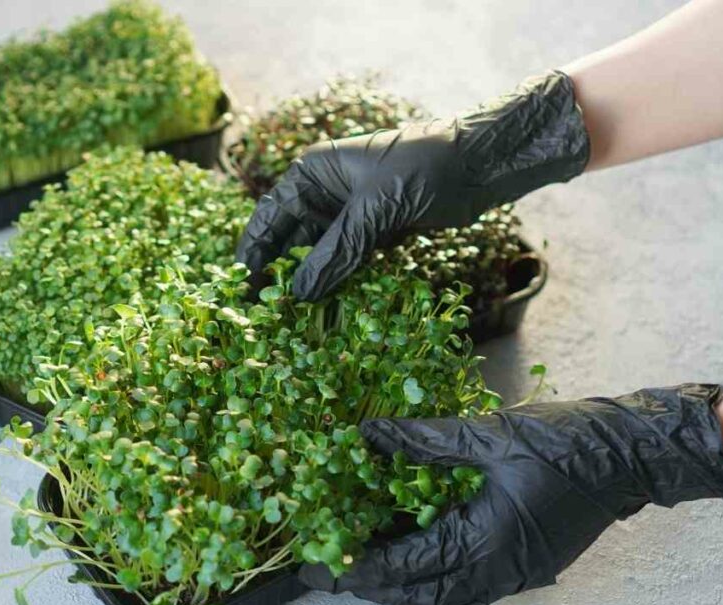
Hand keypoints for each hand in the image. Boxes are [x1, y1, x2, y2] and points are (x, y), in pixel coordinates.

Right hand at [236, 71, 589, 300]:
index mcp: (312, 174)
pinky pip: (348, 264)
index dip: (252, 254)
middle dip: (282, 276)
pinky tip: (334, 311)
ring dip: (313, 285)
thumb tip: (300, 294)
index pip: (268, 218)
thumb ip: (338, 250)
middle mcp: (325, 194)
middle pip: (291, 242)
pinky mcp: (376, 234)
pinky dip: (342, 285)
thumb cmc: (425, 168)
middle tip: (269, 316)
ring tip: (299, 322)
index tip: (241, 290)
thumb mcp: (376, 209)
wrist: (482, 164)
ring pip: (320, 257)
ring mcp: (351, 216)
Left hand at [299, 384, 722, 604]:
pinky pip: (466, 587)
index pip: (408, 566)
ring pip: (443, 597)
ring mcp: (515, 575)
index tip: (319, 566)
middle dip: (372, 587)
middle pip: (421, 595)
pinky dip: (431, 579)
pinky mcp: (525, 567)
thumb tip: (367, 435)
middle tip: (328, 572)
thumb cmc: (563, 441)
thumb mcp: (486, 434)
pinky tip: (411, 556)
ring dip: (401, 587)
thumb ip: (422, 440)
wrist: (630, 455)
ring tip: (361, 567)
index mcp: (488, 542)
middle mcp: (499, 571)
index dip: (360, 567)